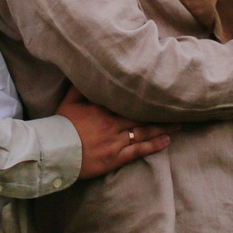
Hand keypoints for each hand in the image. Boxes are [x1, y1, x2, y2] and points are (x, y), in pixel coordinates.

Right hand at [59, 85, 174, 178]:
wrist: (54, 151)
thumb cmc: (60, 126)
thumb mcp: (69, 102)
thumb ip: (80, 88)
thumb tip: (88, 75)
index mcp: (103, 109)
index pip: (129, 103)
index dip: (145, 101)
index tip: (159, 96)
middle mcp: (113, 123)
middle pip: (141, 117)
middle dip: (160, 114)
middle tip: (177, 111)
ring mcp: (116, 141)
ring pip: (144, 133)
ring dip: (162, 129)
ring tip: (177, 125)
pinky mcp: (115, 157)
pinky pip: (139, 150)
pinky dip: (154, 145)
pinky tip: (166, 141)